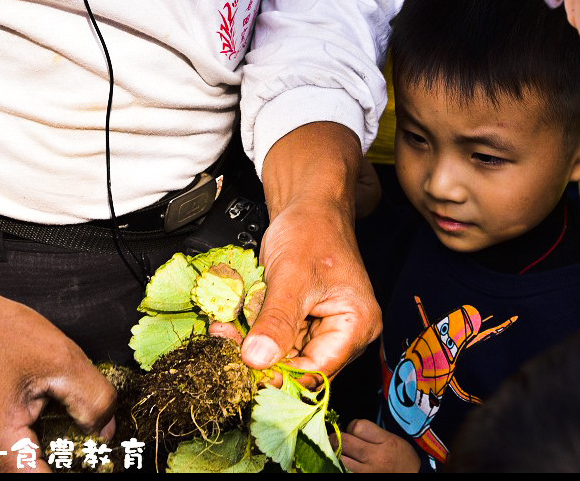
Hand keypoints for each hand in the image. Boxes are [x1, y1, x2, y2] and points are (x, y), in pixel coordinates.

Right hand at [0, 219, 115, 471]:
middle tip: (86, 430)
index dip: (79, 467)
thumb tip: (107, 431)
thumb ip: (94, 402)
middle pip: (34, 474)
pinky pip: (8, 458)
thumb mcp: (60, 360)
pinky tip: (41, 414)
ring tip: (57, 412)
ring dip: (48, 450)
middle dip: (67, 456)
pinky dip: (32, 442)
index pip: (47, 480)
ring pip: (23, 468)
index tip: (99, 455)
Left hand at [241, 123, 380, 379]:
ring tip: (224, 328)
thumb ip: (276, 321)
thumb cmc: (312, 231)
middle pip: (300, 367)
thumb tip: (257, 361)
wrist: (309, 204)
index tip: (241, 367)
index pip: (317, 372)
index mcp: (356, 326)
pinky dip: (255, 331)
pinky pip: (278, 338)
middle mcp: (347, 334)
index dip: (278, 375)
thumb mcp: (292, 276)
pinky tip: (234, 320)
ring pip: (284, 355)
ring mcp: (326, 328)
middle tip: (223, 341)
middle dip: (260, 357)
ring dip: (252, 344)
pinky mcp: (306, 321)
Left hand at [336, 419, 420, 472]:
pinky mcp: (363, 479)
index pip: (358, 427)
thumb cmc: (402, 457)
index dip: (352, 426)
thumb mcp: (392, 439)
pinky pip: (346, 471)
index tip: (352, 430)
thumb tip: (350, 430)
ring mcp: (368, 472)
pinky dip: (342, 467)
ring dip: (337, 454)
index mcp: (386, 441)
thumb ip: (372, 434)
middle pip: (346, 442)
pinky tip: (343, 464)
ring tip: (336, 452)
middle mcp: (376, 457)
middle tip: (332, 438)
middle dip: (336, 438)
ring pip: (342, 459)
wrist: (413, 477)